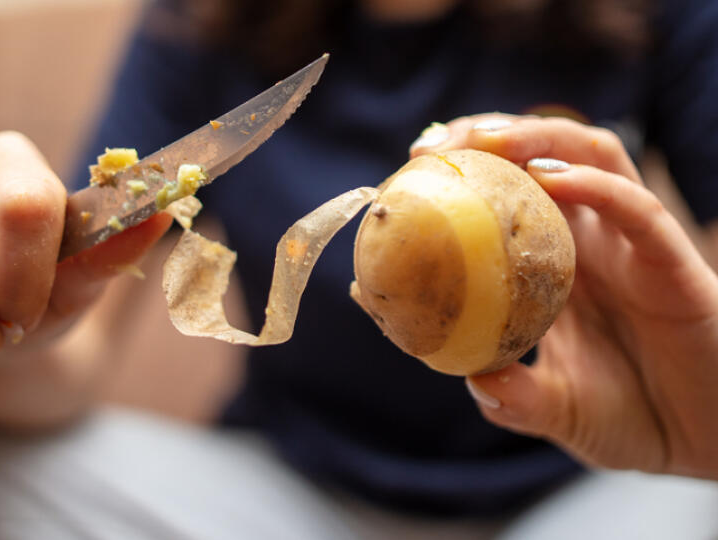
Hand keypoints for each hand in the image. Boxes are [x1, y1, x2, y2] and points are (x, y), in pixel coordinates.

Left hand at [411, 114, 717, 479]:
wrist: (709, 442)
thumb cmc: (636, 419)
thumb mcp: (556, 411)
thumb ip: (512, 396)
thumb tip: (467, 377)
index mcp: (560, 265)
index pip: (508, 194)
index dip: (462, 172)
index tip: (408, 172)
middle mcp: (593, 242)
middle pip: (542, 157)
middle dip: (485, 136)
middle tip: (430, 147)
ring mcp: (633, 245)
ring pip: (592, 157)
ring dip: (536, 139)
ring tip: (484, 141)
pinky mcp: (672, 262)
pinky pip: (637, 209)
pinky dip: (595, 185)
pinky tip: (551, 179)